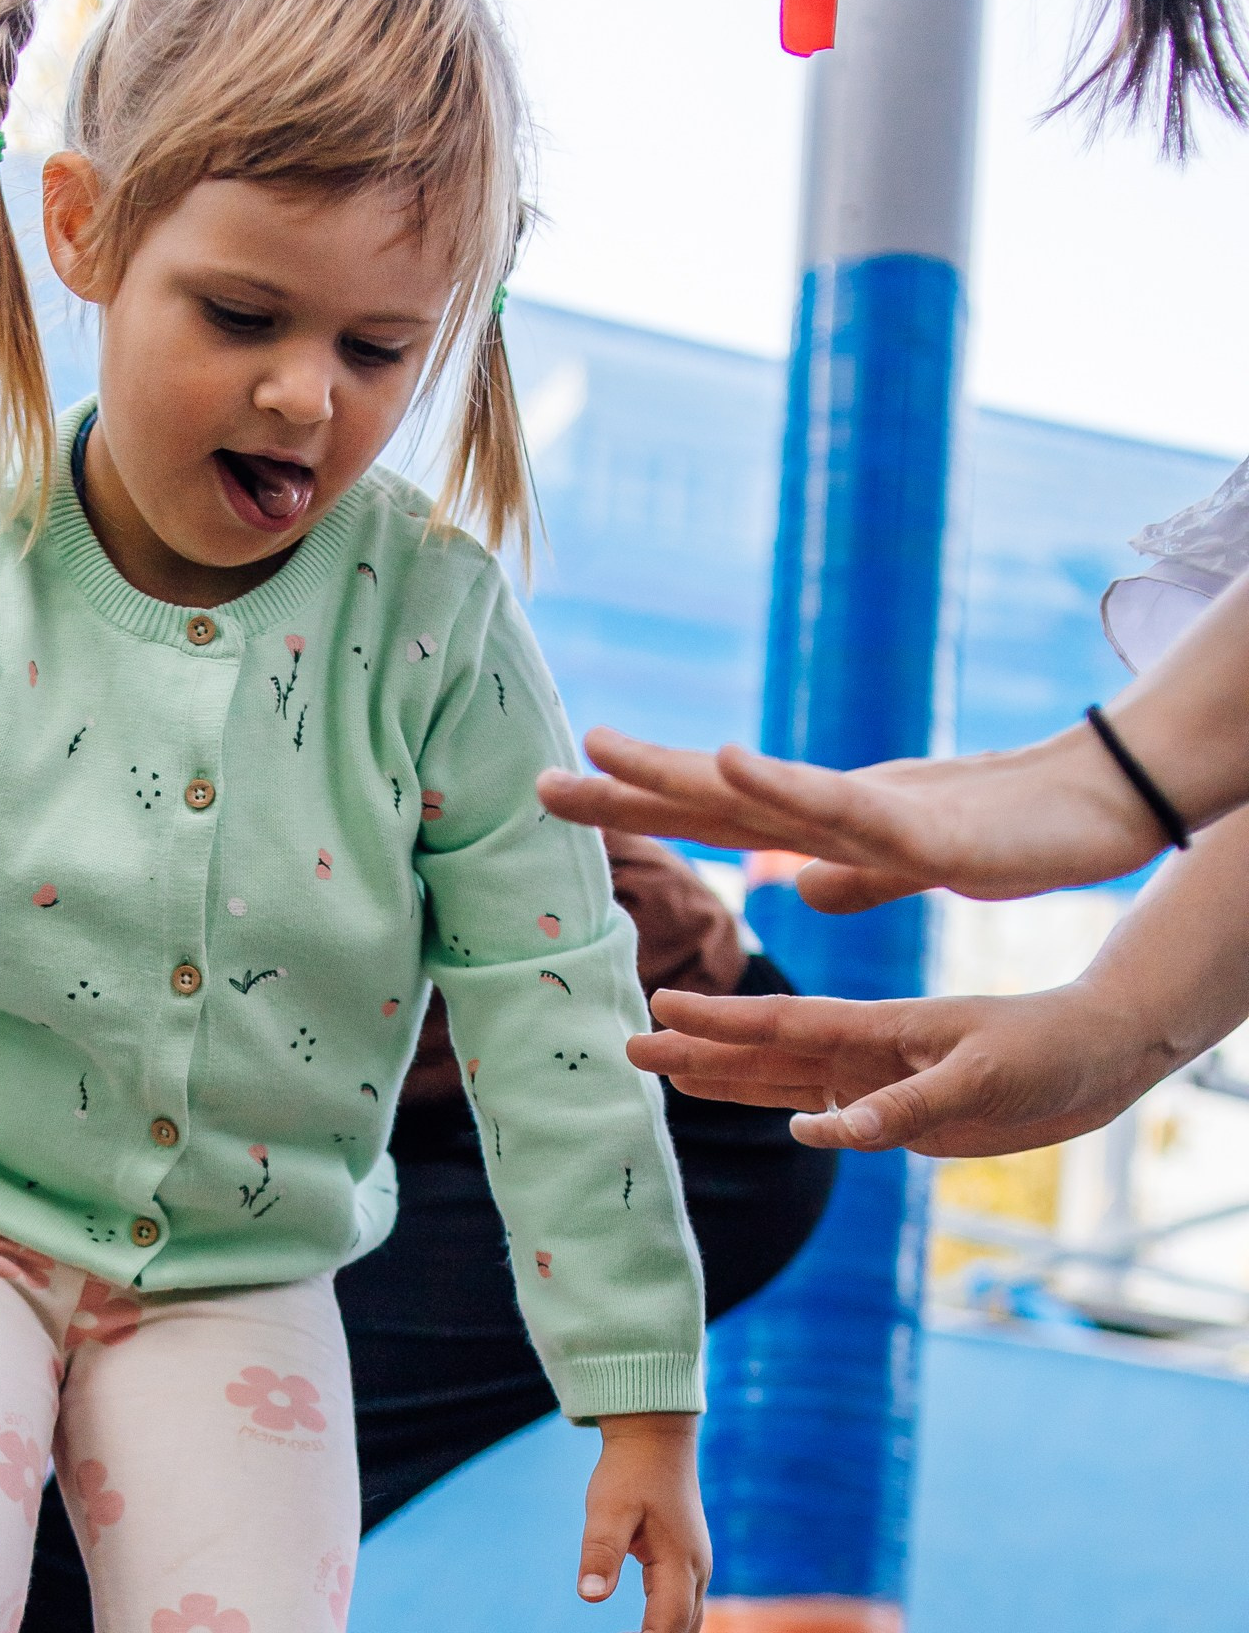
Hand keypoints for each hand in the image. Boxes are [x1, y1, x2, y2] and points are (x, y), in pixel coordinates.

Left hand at [540, 727, 1164, 913]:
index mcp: (817, 821)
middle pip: (708, 795)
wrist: (1091, 807)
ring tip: (607, 748)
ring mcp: (865, 808)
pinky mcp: (913, 824)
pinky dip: (778, 781)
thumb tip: (792, 884)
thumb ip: (847, 871)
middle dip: (624, 786)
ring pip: (755, 790)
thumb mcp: (904, 862)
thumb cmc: (1002, 831)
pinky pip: (834, 804)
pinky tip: (728, 761)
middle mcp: (825, 804)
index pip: (708, 812)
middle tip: (541, 777)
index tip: (560, 792)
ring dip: (679, 770)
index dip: (635, 802)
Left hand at [570, 1412, 707, 1632]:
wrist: (654, 1441)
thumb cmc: (629, 1472)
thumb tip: (591, 1597)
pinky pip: (670, 1618)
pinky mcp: (680, 1571)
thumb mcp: (607, 1508)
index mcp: (681, 1563)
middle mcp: (695, 1574)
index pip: (669, 1627)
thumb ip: (600, 1551)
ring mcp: (692, 1574)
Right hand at [628, 981, 1146, 1157]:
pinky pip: (825, 1114)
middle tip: (630, 1043)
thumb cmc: (1044, 1052)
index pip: (782, 1023)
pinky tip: (762, 1118)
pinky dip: (786, 1113)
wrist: (1094, 1059)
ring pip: (783, 1081)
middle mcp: (865, 1053)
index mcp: (878, 1030)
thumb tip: (816, 1134)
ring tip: (667, 1071)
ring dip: (726, 1077)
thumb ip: (899, 1108)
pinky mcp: (898, 1112)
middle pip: (763, 1052)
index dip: (720, 1020)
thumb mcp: (977, 1081)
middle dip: (698, 1048)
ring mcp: (877, 1082)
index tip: (662, 1003)